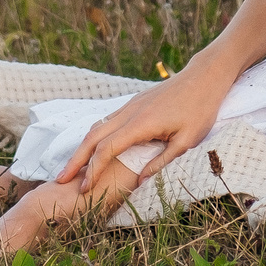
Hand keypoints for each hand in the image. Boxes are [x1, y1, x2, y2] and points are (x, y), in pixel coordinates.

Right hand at [55, 62, 234, 187]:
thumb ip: (161, 162)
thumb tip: (138, 182)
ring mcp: (129, 105)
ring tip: (72, 168)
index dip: (93, 170)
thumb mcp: (187, 141)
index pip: (108, 149)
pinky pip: (107, 120)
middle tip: (60, 179)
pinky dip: (94, 136)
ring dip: (82, 147)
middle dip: (76, 159)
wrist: (205, 76)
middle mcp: (129, 112)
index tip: (83, 188)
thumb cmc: (200, 110)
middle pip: (93, 136)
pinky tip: (91, 148)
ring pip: (97, 126)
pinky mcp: (133, 103)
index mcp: (142, 123)